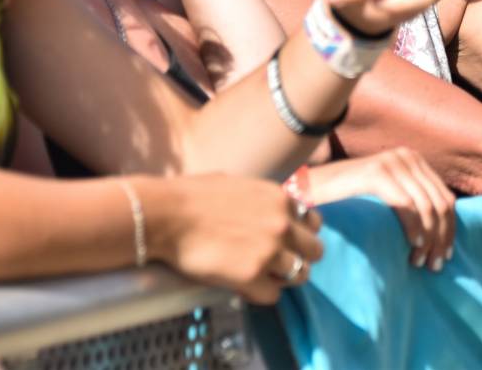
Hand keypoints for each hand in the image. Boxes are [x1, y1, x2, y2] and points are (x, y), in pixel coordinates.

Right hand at [158, 174, 324, 304]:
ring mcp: (270, 251)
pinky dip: (261, 294)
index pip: (313, 222)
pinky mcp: (252, 276)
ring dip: (283, 278)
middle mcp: (282, 224)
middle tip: (279, 263)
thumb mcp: (238, 185)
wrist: (166, 216)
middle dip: (299, 258)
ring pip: (300, 275)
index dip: (301, 234)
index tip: (289, 242)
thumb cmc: (192, 197)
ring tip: (262, 277)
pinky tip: (244, 287)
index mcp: (280, 198)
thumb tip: (263, 208)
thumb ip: (261, 200)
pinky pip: (273, 295)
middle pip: (315, 251)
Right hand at [306, 148, 455, 271]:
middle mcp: (407, 156)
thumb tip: (441, 235)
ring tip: (420, 262)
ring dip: (429, 238)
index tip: (445, 257)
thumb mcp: (385, 197)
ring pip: (427, 206)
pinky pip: (406, 205)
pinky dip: (414, 228)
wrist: (308, 188)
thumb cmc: (346, 200)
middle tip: (435, 266)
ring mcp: (392, 162)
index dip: (449, 230)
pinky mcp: (377, 173)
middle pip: (440, 203)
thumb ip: (410, 202)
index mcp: (414, 161)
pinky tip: (413, 246)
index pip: (445, 198)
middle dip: (442, 238)